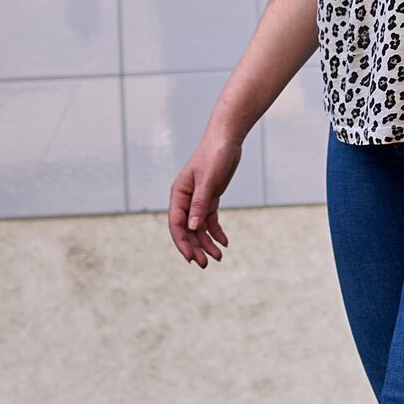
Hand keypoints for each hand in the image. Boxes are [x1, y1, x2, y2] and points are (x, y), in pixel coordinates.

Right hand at [166, 128, 241, 267]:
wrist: (226, 139)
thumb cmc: (214, 155)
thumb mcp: (208, 180)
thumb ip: (200, 204)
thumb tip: (193, 228)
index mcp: (179, 194)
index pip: (177, 224)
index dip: (182, 242)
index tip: (191, 258)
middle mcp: (185, 199)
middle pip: (187, 229)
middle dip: (195, 247)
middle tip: (205, 264)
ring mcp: (198, 199)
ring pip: (199, 227)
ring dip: (207, 243)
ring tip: (218, 257)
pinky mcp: (210, 198)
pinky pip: (210, 220)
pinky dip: (216, 232)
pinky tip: (225, 242)